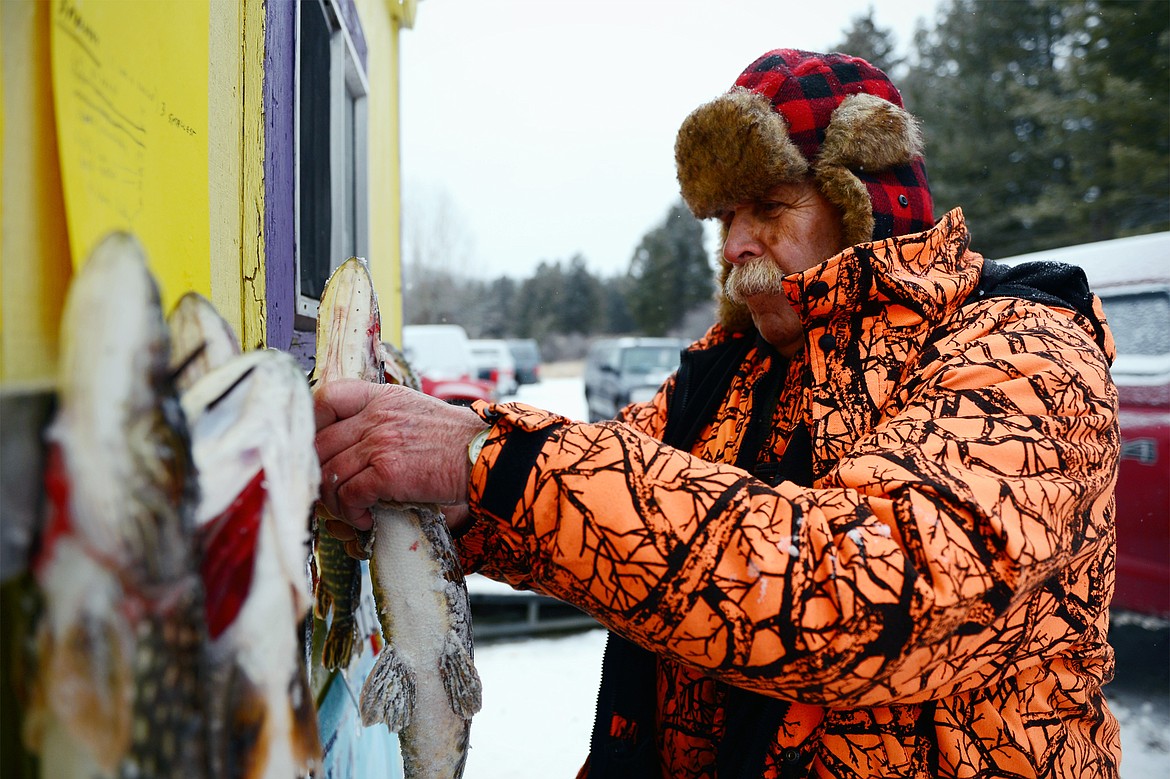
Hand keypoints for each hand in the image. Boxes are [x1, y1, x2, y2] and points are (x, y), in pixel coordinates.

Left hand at [314, 380, 487, 533]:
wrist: (483, 457)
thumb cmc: (454, 441)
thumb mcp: (414, 411)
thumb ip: (382, 418)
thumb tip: (352, 445)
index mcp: (381, 398)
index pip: (326, 399)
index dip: (311, 425)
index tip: (315, 448)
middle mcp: (375, 417)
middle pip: (319, 444)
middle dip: (318, 474)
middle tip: (330, 493)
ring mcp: (380, 443)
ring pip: (330, 475)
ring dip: (334, 502)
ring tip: (350, 512)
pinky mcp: (387, 473)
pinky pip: (349, 496)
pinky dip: (352, 513)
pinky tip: (365, 520)